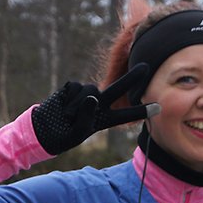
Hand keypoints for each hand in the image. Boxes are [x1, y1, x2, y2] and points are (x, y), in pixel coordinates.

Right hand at [32, 63, 160, 154]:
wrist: (44, 130)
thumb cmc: (64, 135)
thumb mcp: (79, 133)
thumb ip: (88, 117)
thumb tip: (92, 96)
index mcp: (105, 118)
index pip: (126, 115)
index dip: (141, 111)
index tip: (159, 107)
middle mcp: (99, 104)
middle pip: (118, 89)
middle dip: (131, 78)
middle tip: (146, 67)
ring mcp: (86, 94)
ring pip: (90, 90)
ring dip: (79, 105)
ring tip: (68, 116)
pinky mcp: (72, 87)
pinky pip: (75, 88)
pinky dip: (69, 100)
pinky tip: (62, 107)